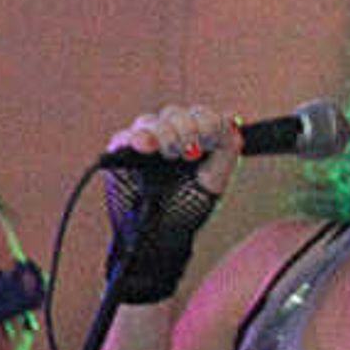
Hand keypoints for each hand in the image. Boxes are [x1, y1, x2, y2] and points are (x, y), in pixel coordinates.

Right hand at [108, 104, 242, 197]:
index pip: (199, 114)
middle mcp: (166, 137)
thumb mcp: (216, 178)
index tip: (209, 141)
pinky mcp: (120, 156)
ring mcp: (142, 145)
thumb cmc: (188, 209)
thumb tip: (230, 119)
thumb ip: (228, 148)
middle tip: (189, 152)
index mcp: (191, 138)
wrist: (161, 236)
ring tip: (170, 157)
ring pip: (149, 122)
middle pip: (174, 114)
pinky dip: (136, 139)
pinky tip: (145, 147)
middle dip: (185, 129)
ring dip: (164, 135)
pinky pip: (125, 138)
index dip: (206, 122)